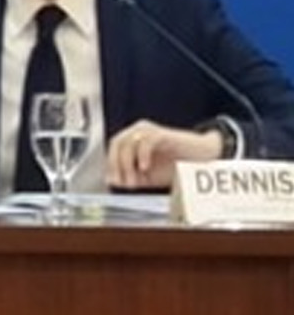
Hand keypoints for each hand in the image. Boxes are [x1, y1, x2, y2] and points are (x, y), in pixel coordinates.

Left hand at [105, 119, 221, 190]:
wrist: (203, 159)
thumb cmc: (177, 166)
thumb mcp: (149, 176)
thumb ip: (132, 177)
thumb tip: (113, 181)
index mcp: (133, 139)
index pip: (114, 149)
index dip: (111, 166)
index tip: (114, 183)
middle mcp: (138, 131)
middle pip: (117, 144)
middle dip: (117, 165)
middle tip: (125, 183)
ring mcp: (150, 131)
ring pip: (128, 142)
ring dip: (127, 164)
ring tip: (135, 181)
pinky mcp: (162, 134)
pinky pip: (146, 141)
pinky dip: (142, 155)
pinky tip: (144, 168)